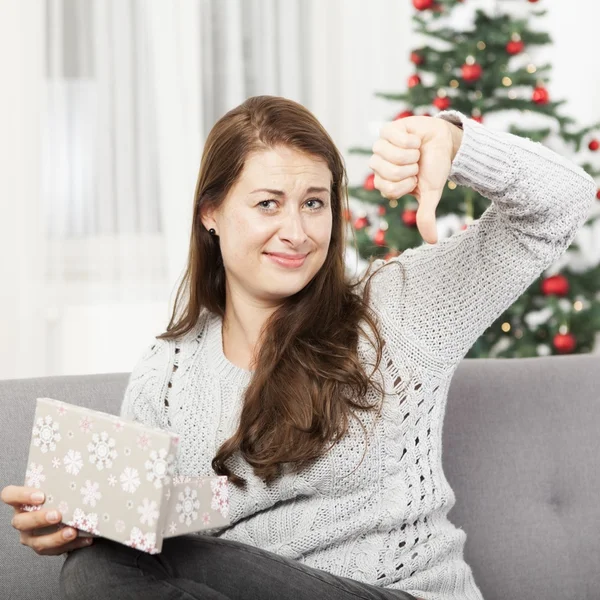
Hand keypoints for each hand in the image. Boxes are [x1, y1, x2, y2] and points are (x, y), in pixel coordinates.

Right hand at [1, 485, 92, 555]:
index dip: (21, 495)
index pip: (10, 495)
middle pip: (21, 522)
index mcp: (21, 501)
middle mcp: (21, 519)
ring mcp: (30, 536)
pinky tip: (86, 538)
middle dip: (39, 519)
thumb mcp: (56, 485)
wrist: (65, 511)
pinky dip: (72, 545)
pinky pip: (55, 550)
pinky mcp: (43, 548)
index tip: (41, 495)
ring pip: (37, 541)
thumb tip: (79, 461)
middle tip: (57, 515)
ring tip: (73, 532)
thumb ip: (59, 478)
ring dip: (56, 538)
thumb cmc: (58, 494)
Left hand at [368, 115, 462, 243]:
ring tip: (416, 152)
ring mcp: (381, 147)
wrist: (445, 142)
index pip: (387, 189)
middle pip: (385, 172)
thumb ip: (426, 216)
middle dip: (408, 168)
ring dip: (409, 153)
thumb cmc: (435, 168)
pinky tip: (415, 139)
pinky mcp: (387, 130)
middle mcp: (379, 166)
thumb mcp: (431, 193)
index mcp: (385, 183)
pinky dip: (410, 139)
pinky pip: (393, 137)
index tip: (415, 179)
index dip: (406, 184)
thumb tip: (432, 241)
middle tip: (416, 164)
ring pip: (386, 153)